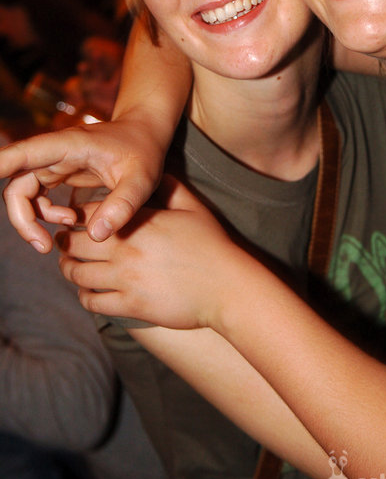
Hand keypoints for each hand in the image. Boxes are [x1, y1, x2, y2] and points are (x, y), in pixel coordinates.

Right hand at [1, 117, 165, 251]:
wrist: (146, 134)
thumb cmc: (144, 150)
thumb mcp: (142, 178)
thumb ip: (123, 205)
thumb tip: (95, 235)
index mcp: (68, 145)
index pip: (24, 154)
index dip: (2, 165)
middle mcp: (54, 152)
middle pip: (17, 184)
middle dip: (22, 218)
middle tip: (42, 246)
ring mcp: (54, 162)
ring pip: (22, 192)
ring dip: (32, 218)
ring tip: (58, 238)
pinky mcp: (59, 172)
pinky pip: (37, 195)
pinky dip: (46, 213)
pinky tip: (71, 221)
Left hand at [57, 179, 244, 329]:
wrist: (228, 286)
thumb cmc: (213, 244)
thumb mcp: (194, 207)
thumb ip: (171, 187)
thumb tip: (155, 173)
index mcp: (139, 221)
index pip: (90, 212)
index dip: (77, 214)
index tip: (77, 218)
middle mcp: (127, 248)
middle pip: (73, 244)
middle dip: (64, 242)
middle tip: (64, 242)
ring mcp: (127, 279)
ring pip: (77, 274)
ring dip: (69, 270)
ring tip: (70, 266)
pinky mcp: (131, 306)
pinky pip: (92, 302)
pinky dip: (84, 297)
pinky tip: (89, 292)